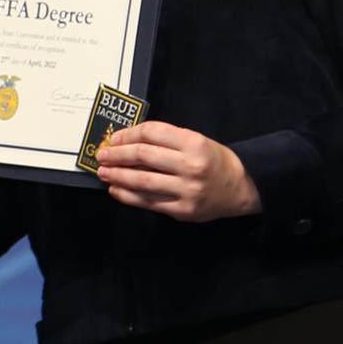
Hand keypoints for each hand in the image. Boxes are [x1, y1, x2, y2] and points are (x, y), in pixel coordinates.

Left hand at [91, 121, 259, 221]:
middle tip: (101, 155)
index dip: (128, 134)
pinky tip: (116, 190)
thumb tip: (127, 145)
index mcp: (194, 142)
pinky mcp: (183, 210)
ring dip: (117, 176)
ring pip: (142, 181)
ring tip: (104, 173)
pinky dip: (128, 196)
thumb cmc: (214, 160)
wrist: (241, 187)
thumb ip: (166, 142)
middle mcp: (190, 165)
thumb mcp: (196, 141)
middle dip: (117, 155)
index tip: (114, 138)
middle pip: (143, 156)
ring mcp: (186, 190)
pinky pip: (149, 202)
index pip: (152, 133)